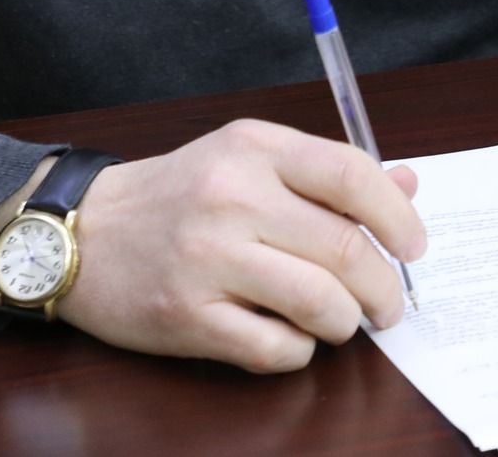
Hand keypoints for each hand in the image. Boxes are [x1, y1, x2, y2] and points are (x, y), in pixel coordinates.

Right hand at [56, 118, 424, 372]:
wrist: (84, 232)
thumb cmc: (179, 194)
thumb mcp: (247, 159)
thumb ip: (325, 174)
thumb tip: (407, 184)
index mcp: (253, 147)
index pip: (350, 174)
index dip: (397, 216)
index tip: (414, 247)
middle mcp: (231, 196)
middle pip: (344, 248)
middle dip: (383, 288)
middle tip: (389, 304)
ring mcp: (207, 258)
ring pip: (319, 303)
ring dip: (346, 323)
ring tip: (342, 321)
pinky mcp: (188, 316)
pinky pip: (276, 348)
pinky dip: (299, 350)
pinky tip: (291, 335)